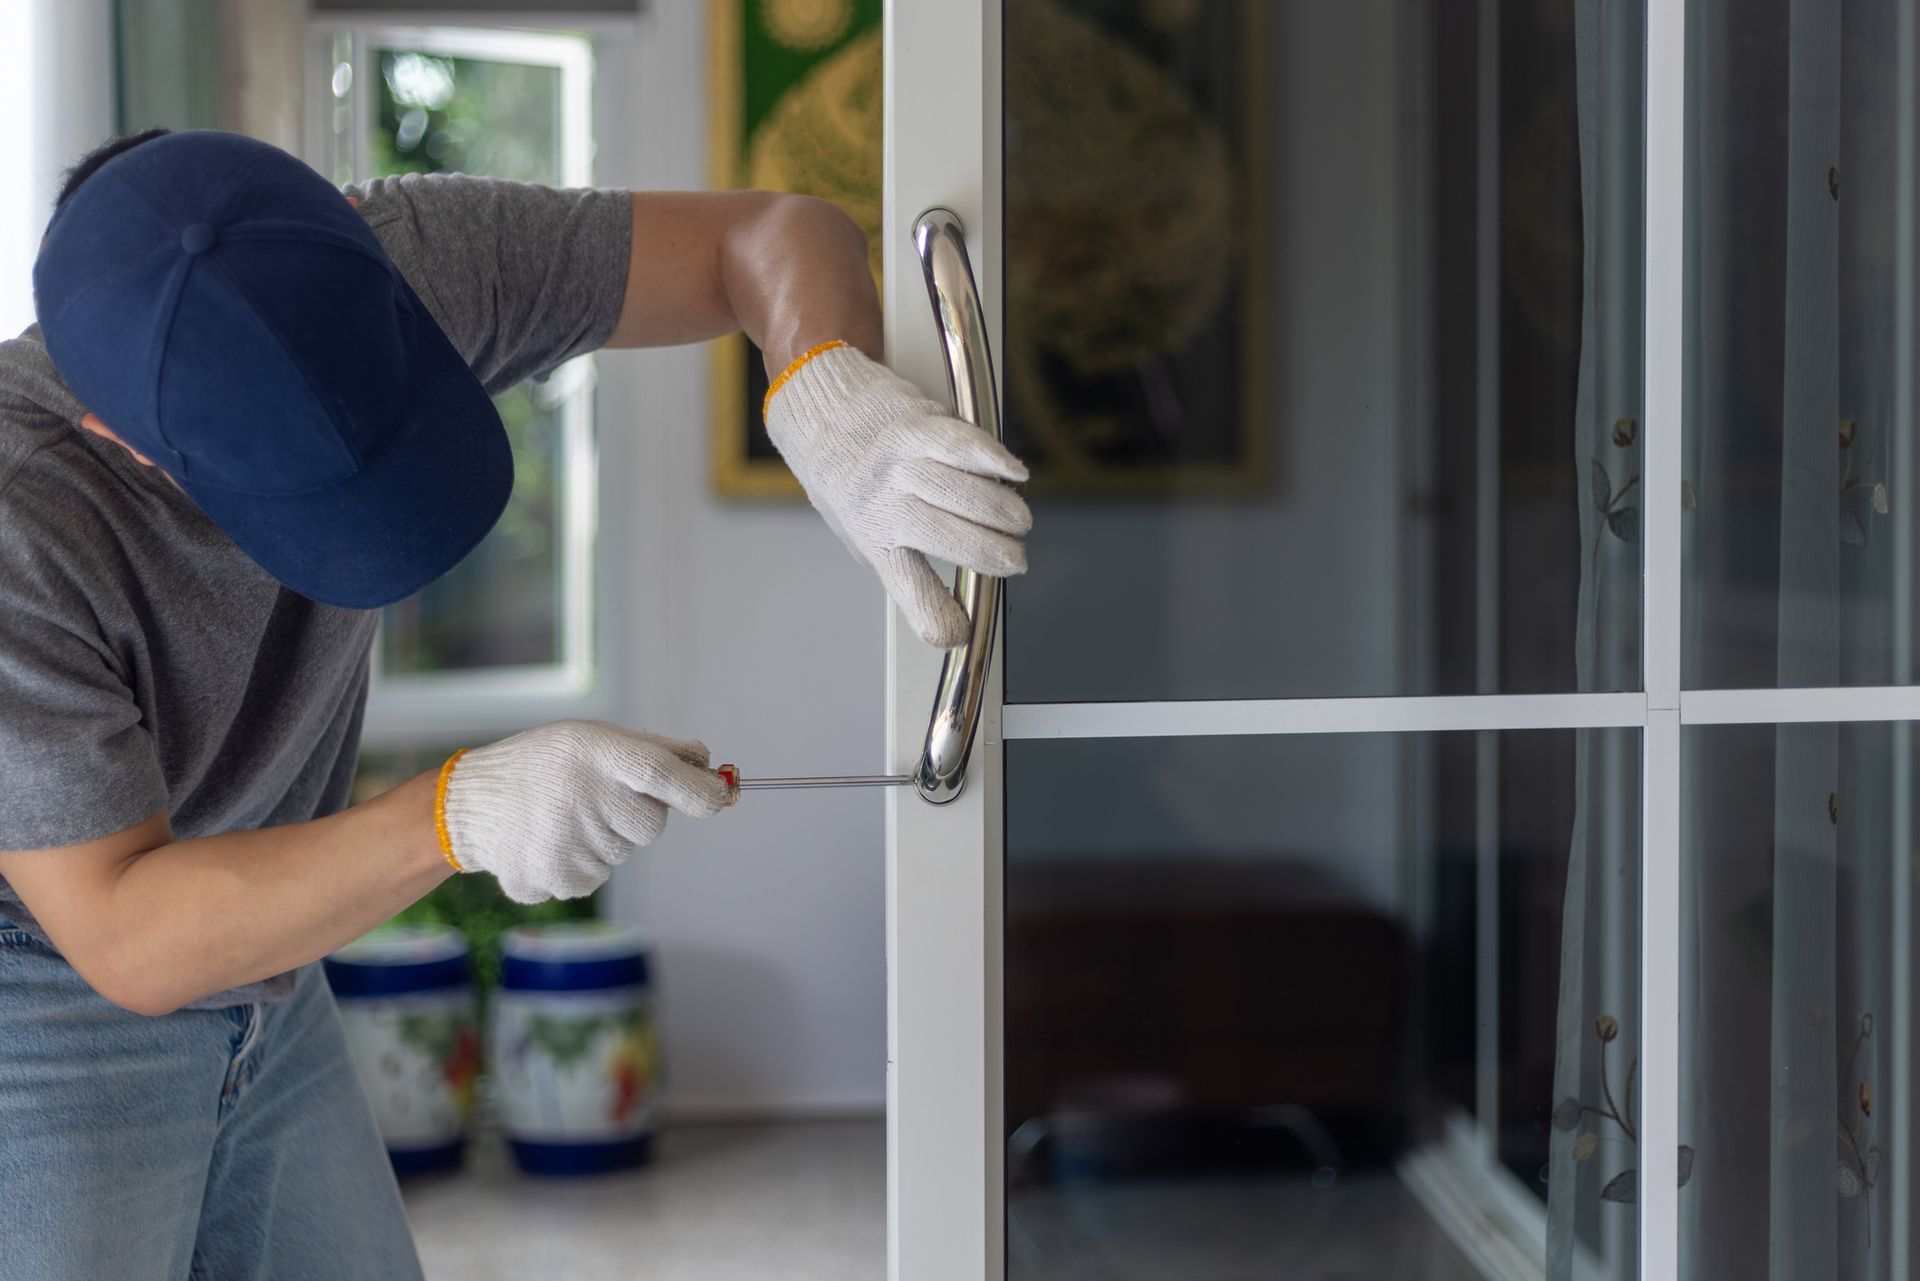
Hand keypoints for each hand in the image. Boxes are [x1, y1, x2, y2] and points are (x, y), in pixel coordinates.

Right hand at [439, 720, 727, 903]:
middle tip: (597, 798)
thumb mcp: (594, 739)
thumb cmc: (545, 763)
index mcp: (597, 755)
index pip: (662, 774)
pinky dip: (580, 863)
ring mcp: (567, 844)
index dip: (699, 790)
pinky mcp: (555, 879)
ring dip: (605, 839)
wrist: (471, 802)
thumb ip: (655, 751)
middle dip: (636, 814)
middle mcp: (583, 798)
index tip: (719, 797)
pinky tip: (550, 841)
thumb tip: (707, 764)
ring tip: (563, 817)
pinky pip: (595, 878)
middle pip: (651, 825)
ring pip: (622, 853)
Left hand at [765, 343, 1031, 646]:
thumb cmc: (844, 475)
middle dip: (992, 554)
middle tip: (1016, 561)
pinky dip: (992, 459)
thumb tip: (951, 616)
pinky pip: (958, 443)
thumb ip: (902, 561)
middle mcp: (881, 500)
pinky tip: (1014, 474)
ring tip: (1019, 522)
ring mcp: (897, 461)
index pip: (904, 583)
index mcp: (870, 534)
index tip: (958, 632)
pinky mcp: (913, 423)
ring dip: (1000, 511)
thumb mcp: (859, 530)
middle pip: (946, 537)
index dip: (933, 613)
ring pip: (959, 492)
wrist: (815, 405)